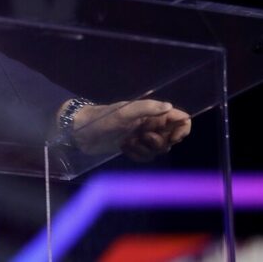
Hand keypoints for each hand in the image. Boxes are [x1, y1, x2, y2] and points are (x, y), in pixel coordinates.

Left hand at [71, 99, 191, 161]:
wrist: (81, 132)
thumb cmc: (102, 119)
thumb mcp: (124, 112)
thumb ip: (147, 108)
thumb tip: (170, 106)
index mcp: (151, 113)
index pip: (180, 119)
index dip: (181, 130)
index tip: (171, 138)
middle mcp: (150, 124)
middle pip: (171, 138)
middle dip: (158, 143)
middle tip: (142, 138)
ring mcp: (142, 137)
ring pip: (158, 150)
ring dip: (145, 150)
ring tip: (128, 143)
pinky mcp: (134, 148)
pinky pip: (146, 157)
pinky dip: (137, 155)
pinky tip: (124, 148)